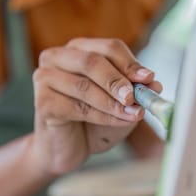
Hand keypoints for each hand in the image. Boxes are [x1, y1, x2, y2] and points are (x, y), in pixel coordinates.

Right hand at [30, 38, 161, 174]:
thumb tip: (154, 83)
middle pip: (92, 61)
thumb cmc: (94, 121)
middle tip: (135, 97)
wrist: (68, 148)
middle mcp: (58, 57)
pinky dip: (101, 116)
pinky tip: (116, 122)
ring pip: (84, 86)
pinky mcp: (42, 102)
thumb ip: (135, 91)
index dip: (130, 63)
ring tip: (133, 114)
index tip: (149, 78)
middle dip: (118, 80)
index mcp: (79, 49)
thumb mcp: (121, 103)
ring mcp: (45, 78)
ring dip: (112, 103)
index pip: (108, 47)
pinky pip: (77, 107)